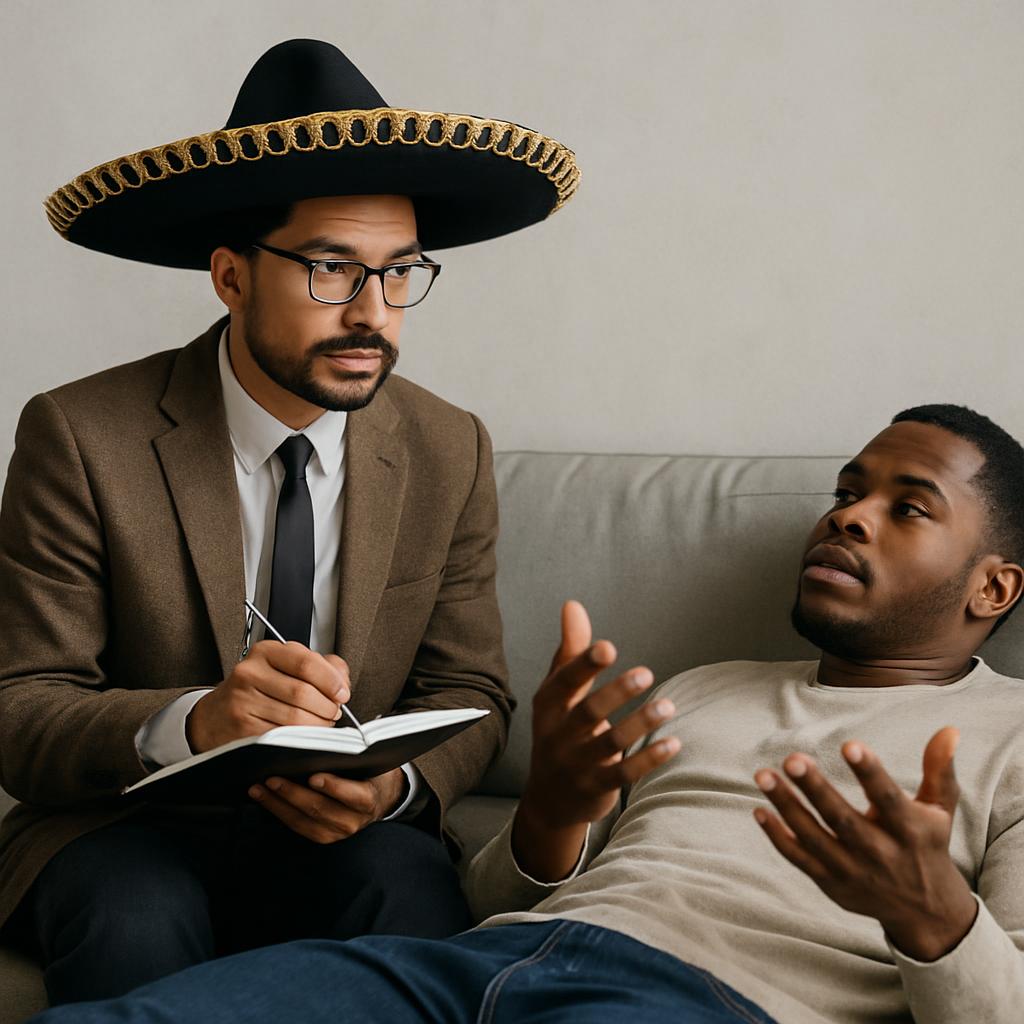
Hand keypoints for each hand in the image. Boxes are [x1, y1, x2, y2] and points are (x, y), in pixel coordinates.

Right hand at [187, 642, 350, 752]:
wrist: (215, 717)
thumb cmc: (258, 690)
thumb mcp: (285, 667)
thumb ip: (321, 667)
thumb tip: (342, 681)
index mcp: (265, 652)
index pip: (306, 662)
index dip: (331, 680)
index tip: (342, 693)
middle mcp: (250, 673)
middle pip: (303, 693)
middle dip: (327, 707)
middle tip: (333, 712)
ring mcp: (243, 702)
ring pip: (295, 718)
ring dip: (318, 725)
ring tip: (321, 724)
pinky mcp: (242, 729)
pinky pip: (282, 737)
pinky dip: (300, 739)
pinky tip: (303, 736)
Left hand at [248, 768, 405, 843]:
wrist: (375, 800)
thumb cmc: (365, 774)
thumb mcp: (364, 764)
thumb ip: (347, 758)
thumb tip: (316, 744)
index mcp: (368, 799)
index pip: (353, 795)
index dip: (334, 787)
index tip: (314, 776)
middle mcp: (353, 821)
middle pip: (320, 809)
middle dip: (293, 793)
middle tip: (273, 778)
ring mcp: (336, 833)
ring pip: (303, 820)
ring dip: (277, 804)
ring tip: (259, 788)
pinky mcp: (321, 837)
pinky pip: (296, 826)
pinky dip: (278, 811)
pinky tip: (264, 798)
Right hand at [512, 601, 680, 880]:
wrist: (549, 798)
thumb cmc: (559, 730)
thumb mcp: (558, 693)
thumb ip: (571, 650)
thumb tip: (572, 604)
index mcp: (547, 706)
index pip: (564, 682)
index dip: (584, 665)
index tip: (608, 647)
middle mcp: (558, 735)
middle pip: (588, 712)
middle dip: (616, 693)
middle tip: (647, 673)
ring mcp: (576, 764)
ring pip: (610, 743)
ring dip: (640, 724)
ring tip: (669, 705)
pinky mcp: (597, 787)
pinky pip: (625, 774)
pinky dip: (648, 759)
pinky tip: (673, 743)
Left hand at [754, 727, 977, 960]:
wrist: (926, 912)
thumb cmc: (927, 844)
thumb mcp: (941, 809)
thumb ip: (939, 769)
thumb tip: (948, 730)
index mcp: (909, 830)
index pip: (887, 798)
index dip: (869, 772)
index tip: (850, 744)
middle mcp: (880, 853)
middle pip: (842, 819)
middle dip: (816, 789)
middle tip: (792, 759)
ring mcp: (853, 871)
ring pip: (813, 838)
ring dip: (786, 806)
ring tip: (763, 775)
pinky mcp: (831, 884)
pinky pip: (799, 859)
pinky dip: (778, 837)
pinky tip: (760, 810)